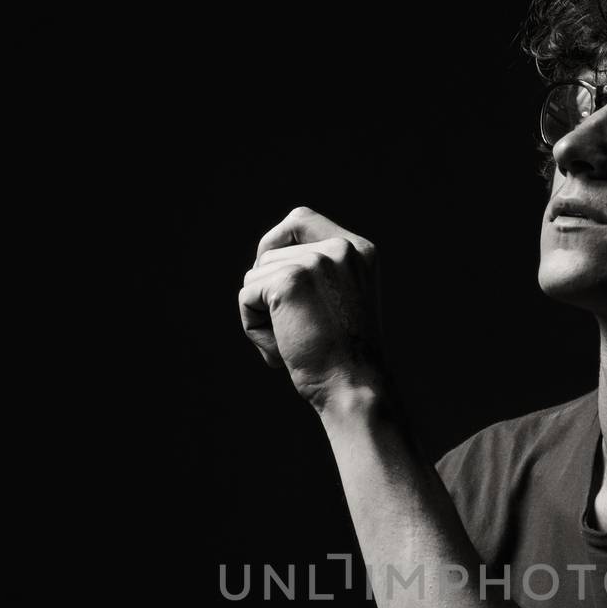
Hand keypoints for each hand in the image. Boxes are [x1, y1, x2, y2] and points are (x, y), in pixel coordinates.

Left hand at [239, 206, 385, 408]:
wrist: (354, 388)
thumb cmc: (344, 360)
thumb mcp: (340, 304)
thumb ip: (317, 276)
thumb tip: (262, 262)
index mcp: (359, 250)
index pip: (300, 219)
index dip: (275, 241)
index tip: (269, 269)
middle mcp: (341, 248)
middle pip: (270, 252)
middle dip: (267, 291)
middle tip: (291, 330)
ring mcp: (316, 261)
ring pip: (255, 276)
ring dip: (261, 313)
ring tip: (290, 343)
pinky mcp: (290, 280)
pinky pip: (247, 295)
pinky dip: (253, 326)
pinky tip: (281, 349)